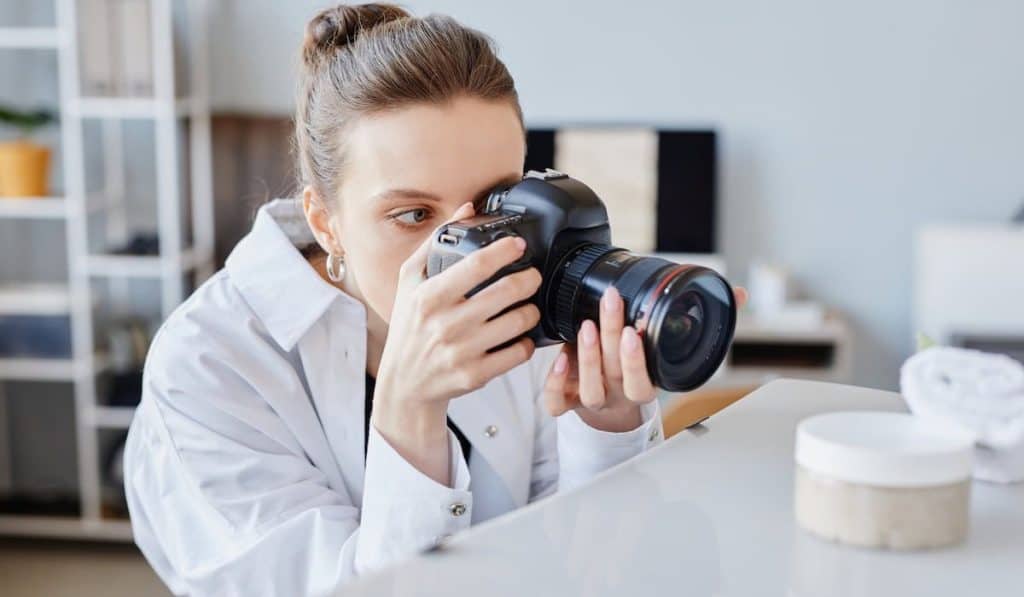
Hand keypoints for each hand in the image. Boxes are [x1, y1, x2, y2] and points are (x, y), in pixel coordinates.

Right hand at [372, 201, 541, 483]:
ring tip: (529, 305)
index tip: (519, 245)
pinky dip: (527, 341)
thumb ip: (434, 243)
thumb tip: (466, 209)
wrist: (404, 385)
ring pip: (518, 322)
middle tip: (532, 276)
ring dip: (532, 310)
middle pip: (506, 291)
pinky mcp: (476, 374)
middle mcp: (445, 323)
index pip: (476, 265)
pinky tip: (521, 335)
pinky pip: (518, 352)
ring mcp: (462, 351)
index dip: (505, 251)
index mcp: (429, 297)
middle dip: (529, 279)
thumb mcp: (408, 282)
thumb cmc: (408, 328)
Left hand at [543, 285, 748, 431]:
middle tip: (610, 304)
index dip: (638, 362)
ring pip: (589, 389)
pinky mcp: (567, 401)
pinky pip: (558, 403)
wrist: (612, 410)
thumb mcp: (671, 347)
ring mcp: (592, 399)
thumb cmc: (641, 368)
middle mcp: (618, 394)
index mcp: (644, 385)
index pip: (643, 382)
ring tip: (587, 325)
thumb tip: (738, 294)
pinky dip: (556, 385)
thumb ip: (705, 320)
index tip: (635, 332)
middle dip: (611, 338)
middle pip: (615, 373)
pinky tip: (558, 359)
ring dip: (586, 358)